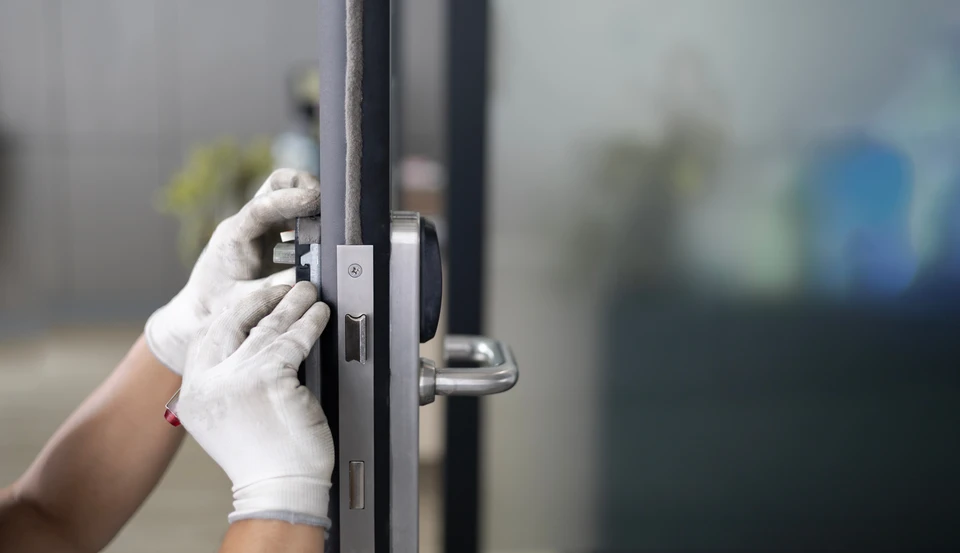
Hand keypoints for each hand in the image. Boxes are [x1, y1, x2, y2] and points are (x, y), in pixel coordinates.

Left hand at [145, 168, 320, 373]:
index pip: (262, 207)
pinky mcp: (269, 235)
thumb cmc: (214, 307)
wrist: (198, 311)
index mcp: (234, 237)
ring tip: (331, 228)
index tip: (317, 199)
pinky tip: (322, 243)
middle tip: (329, 206)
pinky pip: (293, 218)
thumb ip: (275, 289)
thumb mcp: (243, 302)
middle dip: (304, 187)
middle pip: (277, 186)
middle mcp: (246, 224)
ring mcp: (258, 227)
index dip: (290, 200)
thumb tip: (310, 279)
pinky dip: (311, 223)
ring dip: (310, 206)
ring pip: (287, 197)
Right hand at [177, 282, 333, 526]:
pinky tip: (319, 315)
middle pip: (231, 323)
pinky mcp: (269, 377)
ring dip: (291, 304)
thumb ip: (226, 386)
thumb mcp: (225, 421)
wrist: (280, 488)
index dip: (232, 314)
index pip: (206, 338)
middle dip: (259, 301)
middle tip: (281, 290)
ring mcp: (237, 378)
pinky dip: (310, 323)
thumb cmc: (263, 458)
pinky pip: (294, 340)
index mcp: (193, 395)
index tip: (253, 304)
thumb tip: (250, 345)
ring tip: (307, 292)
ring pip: (267, 328)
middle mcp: (209, 384)